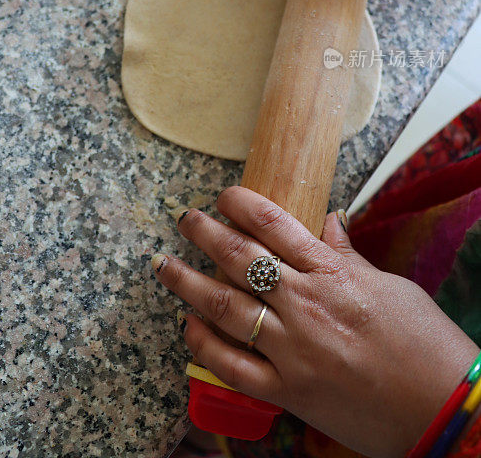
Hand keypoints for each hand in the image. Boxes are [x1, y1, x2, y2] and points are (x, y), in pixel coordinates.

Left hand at [152, 187, 477, 457]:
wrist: (442, 411)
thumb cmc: (425, 344)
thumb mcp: (391, 286)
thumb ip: (349, 255)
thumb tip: (327, 221)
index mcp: (333, 273)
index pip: (275, 225)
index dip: (241, 204)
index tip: (223, 195)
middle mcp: (306, 305)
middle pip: (240, 259)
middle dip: (204, 234)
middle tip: (185, 219)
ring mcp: (294, 350)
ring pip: (225, 308)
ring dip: (187, 284)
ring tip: (164, 265)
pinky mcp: (289, 392)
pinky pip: (233, 366)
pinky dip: (205, 346)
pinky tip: (189, 327)